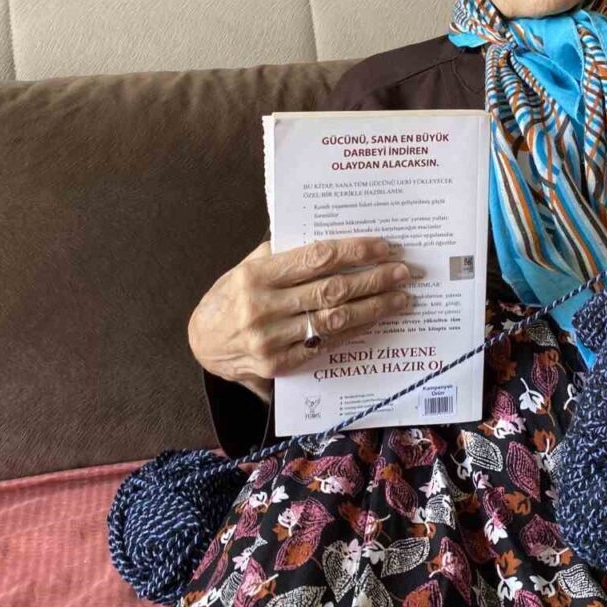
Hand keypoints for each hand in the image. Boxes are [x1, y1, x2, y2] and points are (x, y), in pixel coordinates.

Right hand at [189, 237, 414, 402]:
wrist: (203, 345)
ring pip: (334, 320)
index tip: (384, 247)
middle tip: (404, 272)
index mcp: (256, 275)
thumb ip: (283, 254)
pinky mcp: (278, 365)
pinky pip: (326, 345)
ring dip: (374, 308)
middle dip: (374, 279)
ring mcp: (271, 340)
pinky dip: (355, 332)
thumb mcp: (246, 267)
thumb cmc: (230, 298)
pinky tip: (376, 321)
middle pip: (332, 290)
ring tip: (401, 297)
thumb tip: (332, 241)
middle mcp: (262, 308)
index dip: (354, 251)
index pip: (316, 258)